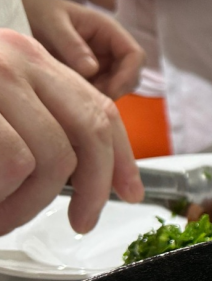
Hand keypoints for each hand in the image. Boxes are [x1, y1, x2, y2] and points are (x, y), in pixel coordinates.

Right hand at [0, 29, 143, 234]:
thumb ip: (38, 123)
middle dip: (95, 188)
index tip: (130, 192)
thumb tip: (78, 177)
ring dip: (32, 203)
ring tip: (7, 221)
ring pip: (53, 155)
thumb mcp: (1, 103)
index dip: (122, 156)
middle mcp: (19, 58)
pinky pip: (16, 161)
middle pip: (91, 130)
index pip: (98, 108)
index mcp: (31, 59)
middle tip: (83, 223)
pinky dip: (6, 195)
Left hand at [17, 0, 144, 99]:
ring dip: (100, 96)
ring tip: (72, 93)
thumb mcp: (52, 24)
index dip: (129, 75)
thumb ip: (71, 44)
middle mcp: (111, 48)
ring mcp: (102, 63)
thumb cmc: (38, 11)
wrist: (23, 14)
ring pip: (116, 87)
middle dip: (114, 90)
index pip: (135, 55)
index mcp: (109, 31)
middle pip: (130, 76)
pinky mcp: (91, 76)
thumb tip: (92, 69)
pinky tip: (68, 94)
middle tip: (86, 98)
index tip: (109, 91)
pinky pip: (99, 91)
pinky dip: (88, 98)